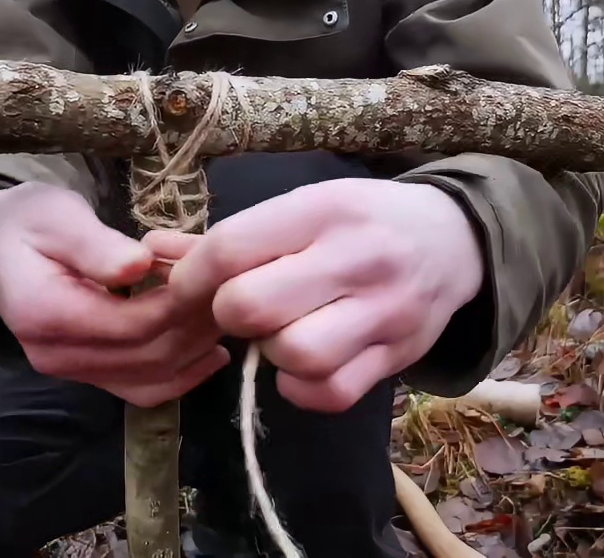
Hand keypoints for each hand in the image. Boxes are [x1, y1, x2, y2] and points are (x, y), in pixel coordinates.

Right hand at [0, 182, 228, 406]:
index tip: (216, 274)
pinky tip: (212, 353)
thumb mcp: (56, 215)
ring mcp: (69, 370)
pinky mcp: (85, 373)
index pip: (133, 325)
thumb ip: (95, 245)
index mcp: (46, 314)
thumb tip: (138, 266)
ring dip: (195, 351)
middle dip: (197, 326)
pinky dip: (180, 375)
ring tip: (228, 314)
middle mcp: (55, 355)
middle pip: (148, 357)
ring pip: (150, 381)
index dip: (182, 305)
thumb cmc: (27, 219)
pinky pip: (139, 388)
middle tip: (233, 290)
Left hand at [149, 178, 484, 412]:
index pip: (230, 248)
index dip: (190, 278)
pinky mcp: (399, 357)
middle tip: (241, 310)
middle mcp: (358, 258)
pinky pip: (329, 394)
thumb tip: (149, 253)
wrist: (454, 240)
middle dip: (230, 315)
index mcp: (323, 210)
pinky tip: (303, 365)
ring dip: (272, 354)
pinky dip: (303, 389)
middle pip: (251, 306)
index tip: (187, 289)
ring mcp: (385, 312)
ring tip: (281, 334)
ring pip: (294, 356)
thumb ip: (227, 239)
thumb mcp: (302, 208)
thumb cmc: (360, 221)